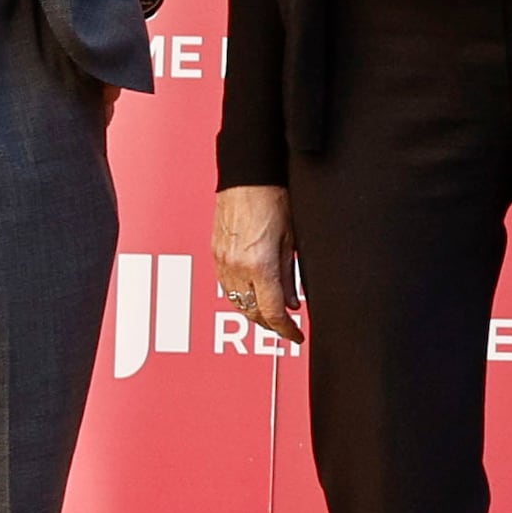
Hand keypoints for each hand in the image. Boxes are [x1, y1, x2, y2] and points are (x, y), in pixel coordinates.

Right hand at [213, 184, 302, 343]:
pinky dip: (240, 296)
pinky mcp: (215, 253)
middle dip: (270, 324)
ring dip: (254, 312)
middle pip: (251, 312)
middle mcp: (236, 267)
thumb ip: (290, 275)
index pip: (272, 312)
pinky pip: (226, 286)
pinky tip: (253, 294)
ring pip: (236, 301)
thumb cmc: (274, 199)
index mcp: (259, 265)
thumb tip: (293, 303)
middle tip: (286, 327)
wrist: (249, 177)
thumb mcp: (292, 240)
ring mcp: (222, 261)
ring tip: (271, 314)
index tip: (296, 336)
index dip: (285, 329)